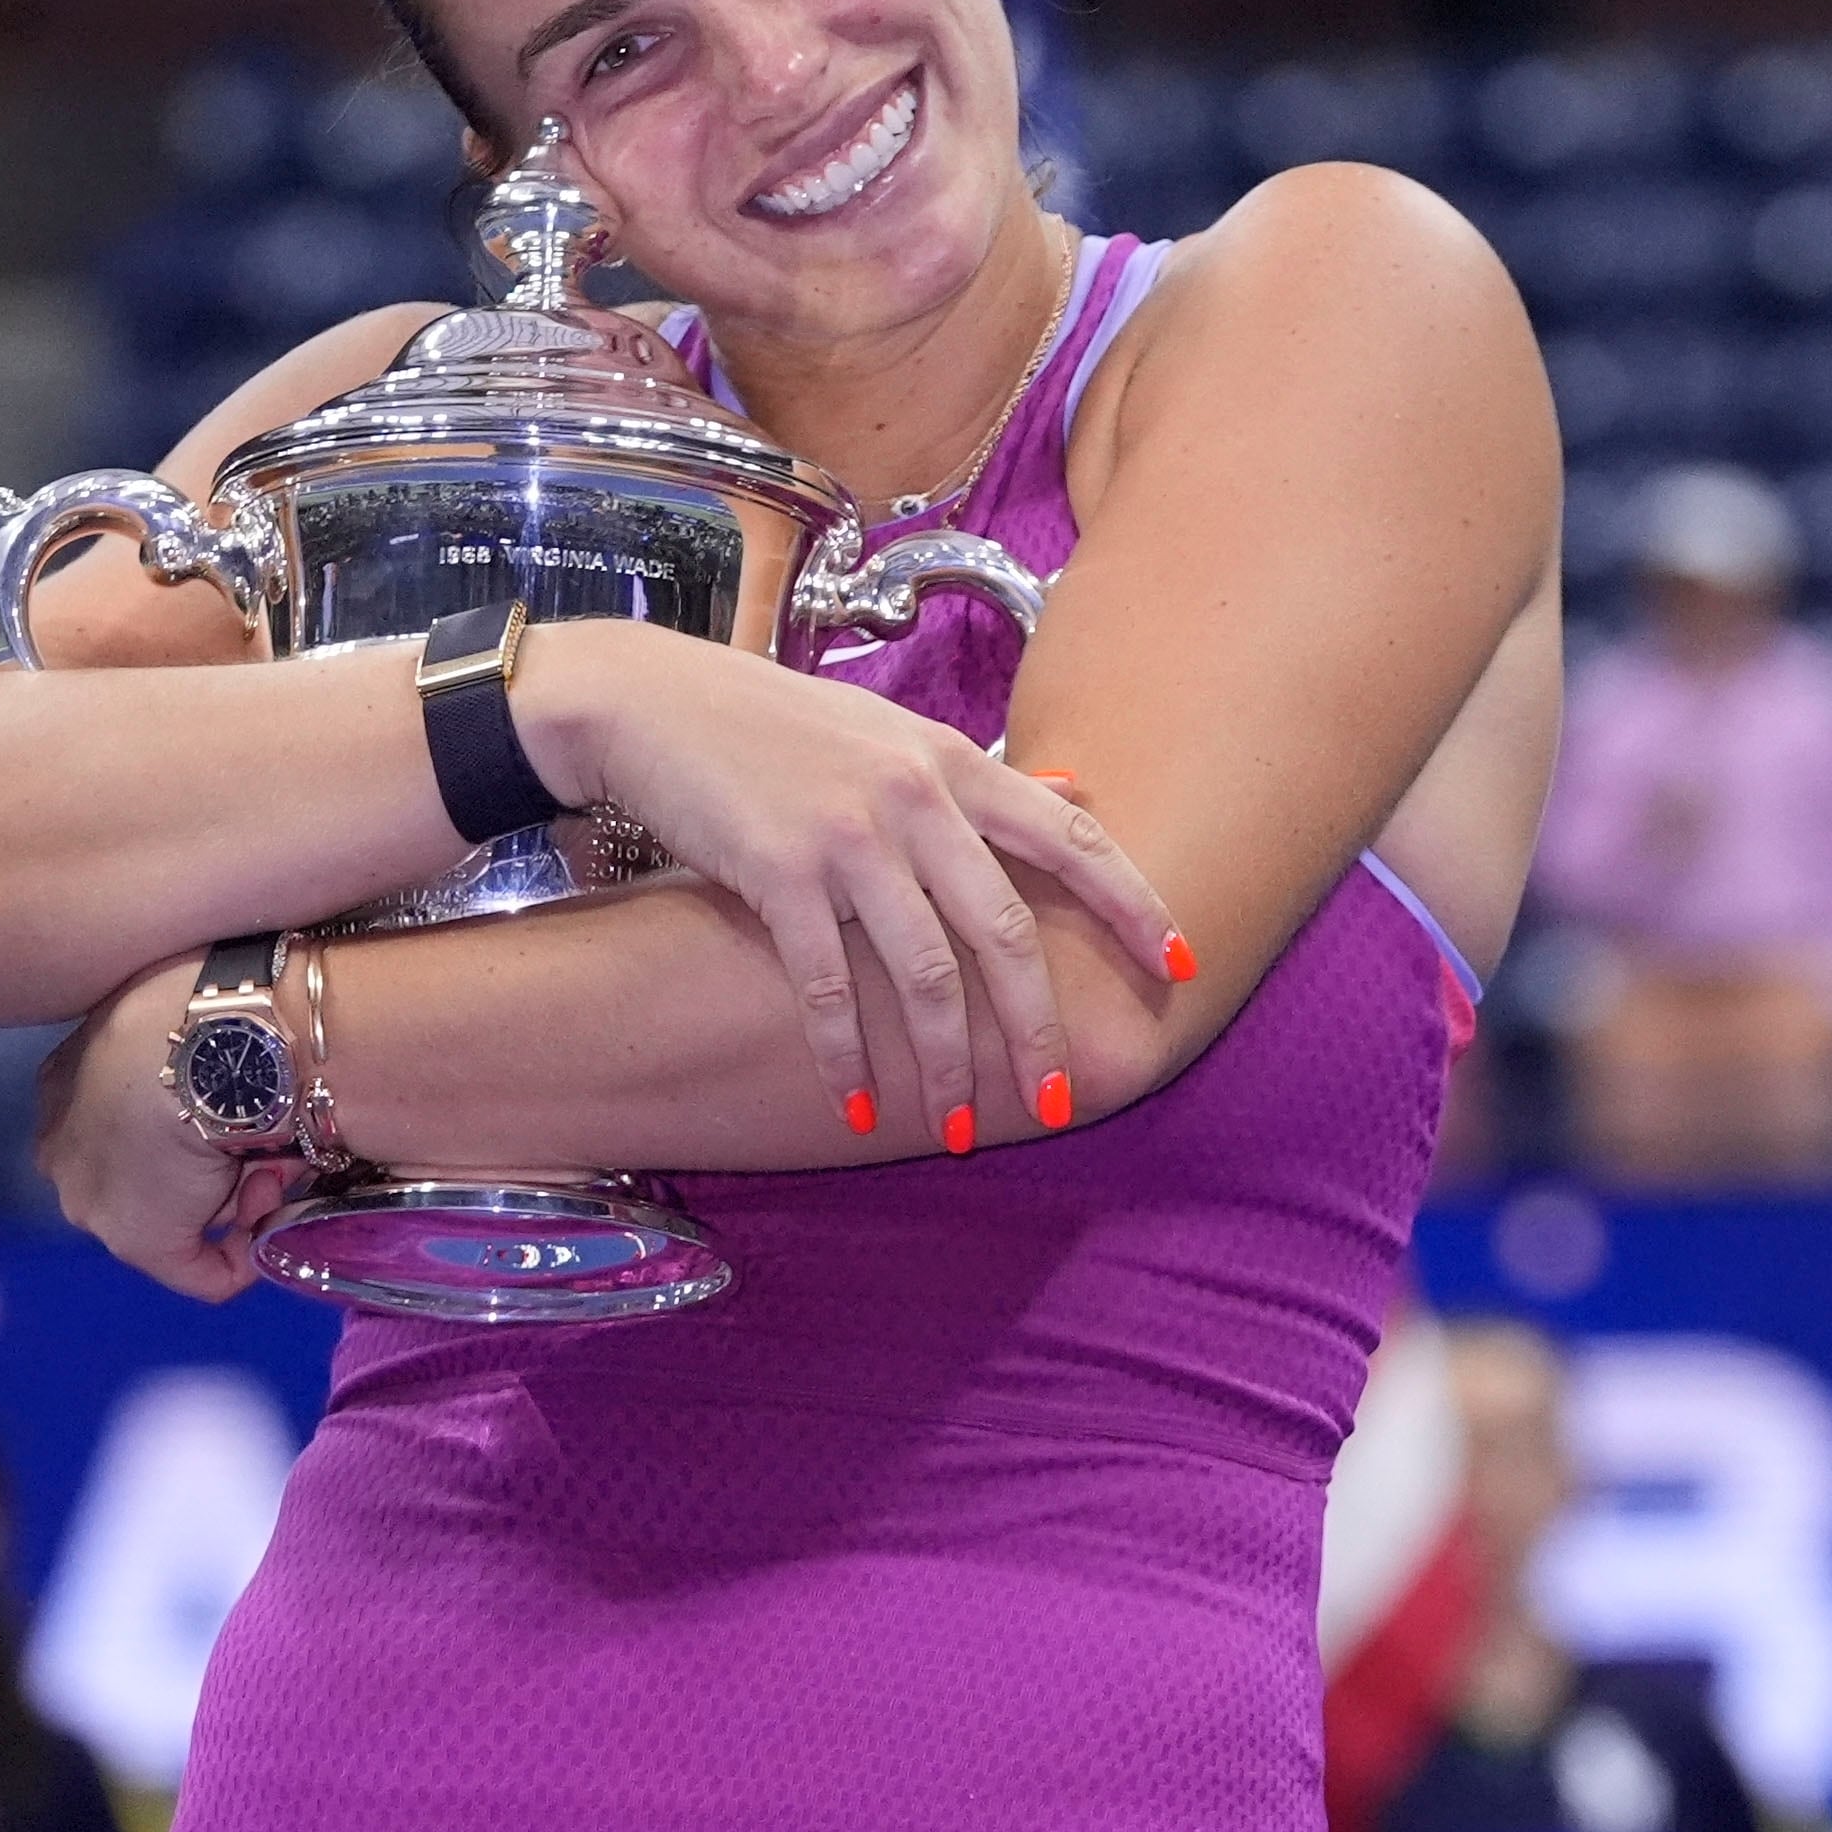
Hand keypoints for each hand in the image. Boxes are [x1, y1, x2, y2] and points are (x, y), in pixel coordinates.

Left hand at [35, 957, 299, 1300]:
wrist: (200, 1040)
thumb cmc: (192, 1002)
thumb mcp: (166, 1005)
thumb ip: (171, 1048)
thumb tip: (219, 1084)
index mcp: (63, 1084)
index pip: (119, 1123)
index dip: (177, 1124)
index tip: (228, 1109)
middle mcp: (63, 1147)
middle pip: (146, 1173)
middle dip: (204, 1168)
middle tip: (257, 1138)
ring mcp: (95, 1199)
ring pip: (177, 1212)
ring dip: (236, 1193)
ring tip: (271, 1156)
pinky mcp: (141, 1242)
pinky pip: (203, 1271)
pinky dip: (244, 1257)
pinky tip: (271, 1219)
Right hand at [515, 622, 1181, 1142]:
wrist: (652, 701)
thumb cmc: (770, 723)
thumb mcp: (888, 732)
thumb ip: (975, 775)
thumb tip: (1073, 795)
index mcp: (951, 761)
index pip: (1072, 839)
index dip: (1134, 906)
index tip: (1179, 968)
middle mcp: (914, 797)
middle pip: (1005, 933)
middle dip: (1037, 1030)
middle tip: (1054, 1100)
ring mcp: (848, 837)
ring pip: (925, 976)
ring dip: (945, 1066)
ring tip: (955, 1129)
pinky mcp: (778, 873)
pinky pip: (829, 987)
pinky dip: (847, 1056)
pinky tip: (855, 1105)